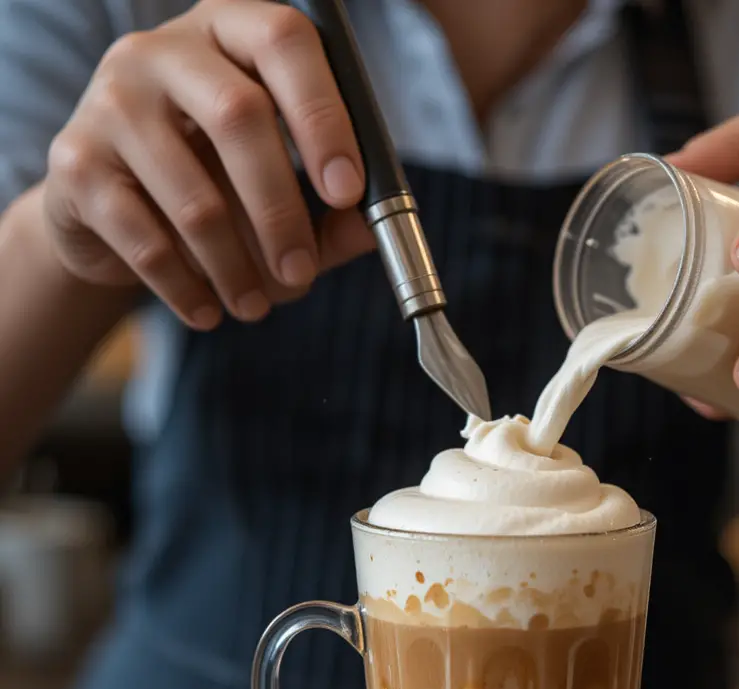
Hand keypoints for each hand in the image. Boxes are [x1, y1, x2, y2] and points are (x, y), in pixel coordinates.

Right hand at [42, 0, 373, 330]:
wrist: (107, 208)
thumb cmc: (214, 187)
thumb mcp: (281, 194)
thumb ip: (332, 215)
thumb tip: (372, 232)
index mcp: (230, 35)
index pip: (284, 42)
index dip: (323, 118)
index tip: (349, 192)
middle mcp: (163, 52)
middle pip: (239, 118)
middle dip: (282, 212)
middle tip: (300, 272)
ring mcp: (112, 100)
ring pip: (196, 198)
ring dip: (237, 270)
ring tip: (256, 306)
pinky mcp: (76, 162)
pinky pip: (147, 240)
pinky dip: (187, 290)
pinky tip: (208, 311)